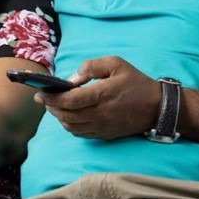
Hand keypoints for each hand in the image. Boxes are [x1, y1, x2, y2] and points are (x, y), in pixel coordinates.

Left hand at [32, 56, 162, 139]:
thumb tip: (72, 79)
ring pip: (71, 127)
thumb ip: (91, 66)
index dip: (51, 98)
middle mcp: (100, 114)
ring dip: (58, 118)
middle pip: (66, 116)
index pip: (69, 100)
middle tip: (44, 99)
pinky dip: (69, 126)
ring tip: (54, 107)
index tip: (40, 93)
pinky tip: (68, 117)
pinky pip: (80, 134)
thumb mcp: (116, 64)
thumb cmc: (136, 82)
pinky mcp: (105, 135)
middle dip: (51, 108)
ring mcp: (102, 127)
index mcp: (102, 94)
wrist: (157, 107)